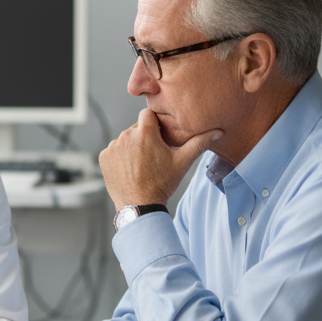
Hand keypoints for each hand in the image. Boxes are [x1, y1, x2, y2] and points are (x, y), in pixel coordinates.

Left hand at [99, 108, 221, 208]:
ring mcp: (113, 147)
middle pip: (137, 128)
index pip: (148, 114)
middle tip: (153, 156)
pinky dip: (120, 158)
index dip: (155, 124)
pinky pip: (113, 151)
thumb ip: (199, 143)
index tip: (159, 136)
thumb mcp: (183, 162)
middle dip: (144, 138)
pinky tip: (129, 170)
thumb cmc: (162, 184)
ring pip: (125, 140)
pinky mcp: (103, 157)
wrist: (140, 206)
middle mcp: (126, 136)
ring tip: (141, 165)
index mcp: (145, 132)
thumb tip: (218, 132)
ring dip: (131, 148)